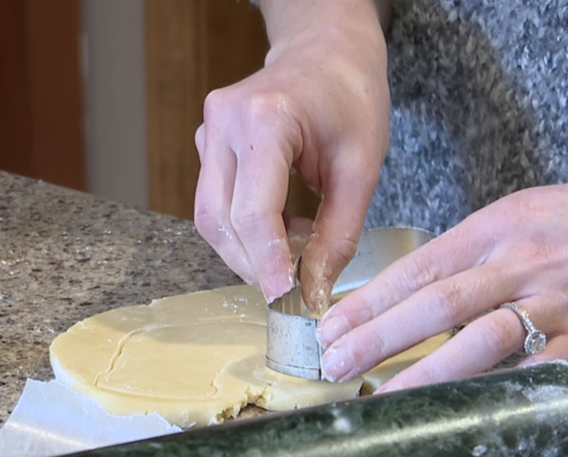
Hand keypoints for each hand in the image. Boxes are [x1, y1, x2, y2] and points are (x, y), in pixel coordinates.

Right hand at [193, 0, 390, 307]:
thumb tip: (313, 288)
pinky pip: (213, 201)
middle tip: (292, 285)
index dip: (266, 262)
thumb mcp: (361, 167)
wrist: (327, 50)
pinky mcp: (206, 142)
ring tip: (292, 250)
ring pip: (209, 216)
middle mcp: (224, 122)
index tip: (284, 295)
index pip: (252, 211)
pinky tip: (279, 226)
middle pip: (220, 219)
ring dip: (245, 249)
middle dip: (253, 263)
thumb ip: (337, 234)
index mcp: (266, 120)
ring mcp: (209, 131)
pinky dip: (242, 227)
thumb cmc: (350, 95)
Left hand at [316, 163, 567, 389]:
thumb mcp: (522, 213)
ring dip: (422, 375)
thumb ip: (470, 252)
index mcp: (493, 228)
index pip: (417, 269)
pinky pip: (531, 374)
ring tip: (379, 399)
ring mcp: (554, 304)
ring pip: (477, 342)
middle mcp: (518, 263)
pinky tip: (454, 415)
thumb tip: (412, 294)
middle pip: (435, 305)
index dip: (368, 303)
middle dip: (376, 339)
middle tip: (332, 366)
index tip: (328, 328)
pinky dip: (491, 395)